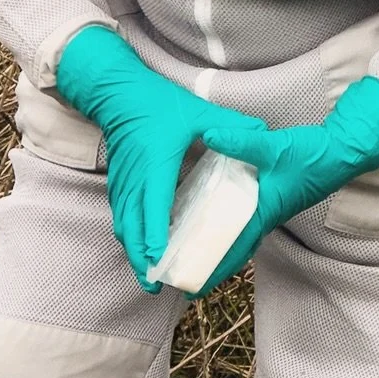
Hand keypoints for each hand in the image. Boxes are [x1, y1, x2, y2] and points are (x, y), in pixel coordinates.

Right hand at [55, 25, 269, 291]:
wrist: (117, 92)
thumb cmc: (156, 104)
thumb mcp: (196, 112)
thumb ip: (229, 124)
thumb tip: (261, 130)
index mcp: (155, 166)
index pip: (153, 208)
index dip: (155, 237)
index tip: (160, 261)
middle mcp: (135, 181)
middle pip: (132, 229)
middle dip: (141, 260)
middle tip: (155, 285)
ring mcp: (123, 184)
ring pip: (124, 226)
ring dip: (134, 253)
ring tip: (149, 276)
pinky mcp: (118, 184)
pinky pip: (122, 217)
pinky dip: (130, 237)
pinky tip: (141, 249)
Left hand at [192, 76, 378, 294]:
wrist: (342, 152)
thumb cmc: (311, 156)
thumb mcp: (272, 147)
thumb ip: (240, 142)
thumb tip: (210, 134)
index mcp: (263, 212)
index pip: (233, 249)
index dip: (211, 269)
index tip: (191, 289)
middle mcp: (267, 217)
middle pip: (235, 250)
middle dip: (212, 265)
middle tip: (186, 278)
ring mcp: (271, 210)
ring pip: (241, 236)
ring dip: (221, 246)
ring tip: (195, 252)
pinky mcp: (275, 199)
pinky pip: (247, 221)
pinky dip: (231, 226)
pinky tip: (218, 218)